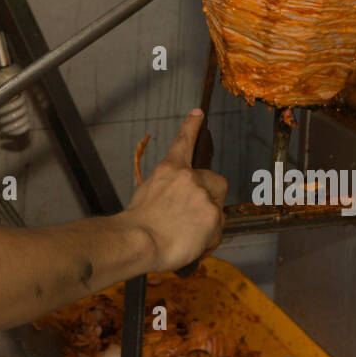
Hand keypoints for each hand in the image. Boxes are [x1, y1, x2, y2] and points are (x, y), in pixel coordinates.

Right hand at [123, 109, 227, 272]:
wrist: (138, 240)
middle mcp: (189, 177)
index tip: (199, 113)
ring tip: (184, 235)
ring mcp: (203, 196)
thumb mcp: (147, 194)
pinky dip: (208, 239)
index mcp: (170, 169)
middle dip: (212, 196)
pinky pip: (218, 231)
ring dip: (206, 223)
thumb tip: (179, 200)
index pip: (184, 142)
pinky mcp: (213, 216)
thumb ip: (169, 189)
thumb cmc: (137, 222)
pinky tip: (191, 243)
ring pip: (217, 211)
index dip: (192, 126)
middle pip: (216, 182)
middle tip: (196, 214)